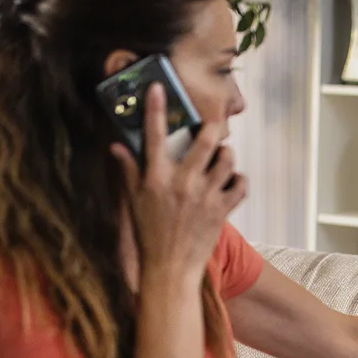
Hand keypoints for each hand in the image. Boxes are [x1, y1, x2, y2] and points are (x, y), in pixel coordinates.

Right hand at [117, 83, 247, 281]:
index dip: (156, 108)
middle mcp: (182, 183)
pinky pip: (241, 185)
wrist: (169, 269)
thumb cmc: (149, 234)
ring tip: (220, 159)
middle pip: (206, 140)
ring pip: (228, 159)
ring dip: (227, 155)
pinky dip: (240, 181)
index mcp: (156, 179)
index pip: (154, 135)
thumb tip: (116, 146)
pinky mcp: (222, 211)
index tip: (158, 87)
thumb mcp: (133, 201)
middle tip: (210, 129)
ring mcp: (205, 197)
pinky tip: (231, 182)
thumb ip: (127, 171)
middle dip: (211, 127)